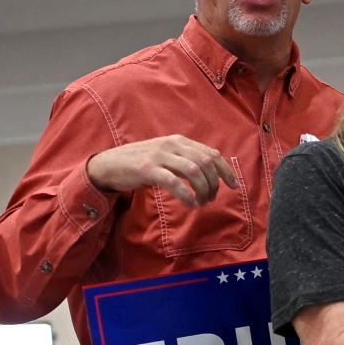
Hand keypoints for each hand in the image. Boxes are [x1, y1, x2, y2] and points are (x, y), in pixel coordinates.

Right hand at [87, 135, 238, 207]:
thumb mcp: (168, 156)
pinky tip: (190, 204)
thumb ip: (187, 160)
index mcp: (179, 141)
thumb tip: (213, 173)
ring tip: (202, 202)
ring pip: (194, 171)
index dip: (226, 170)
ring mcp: (159, 156)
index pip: (211, 154)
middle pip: (206, 163)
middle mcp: (172, 145)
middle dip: (214, 183)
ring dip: (203, 189)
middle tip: (211, 198)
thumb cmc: (142, 163)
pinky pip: (174, 182)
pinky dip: (187, 194)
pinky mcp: (147, 169)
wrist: (109, 164)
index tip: (234, 186)